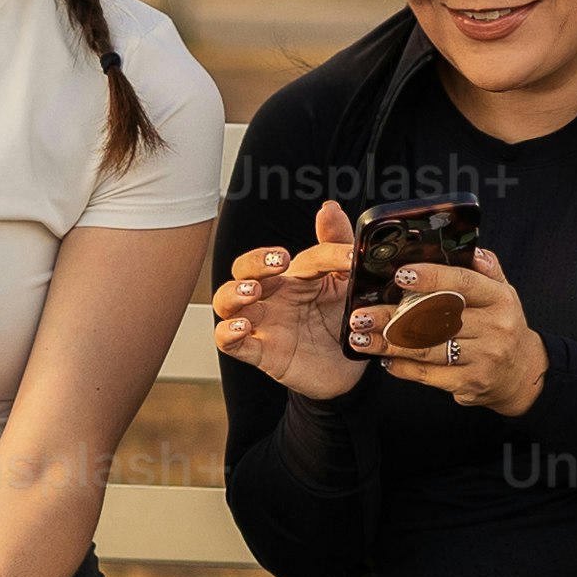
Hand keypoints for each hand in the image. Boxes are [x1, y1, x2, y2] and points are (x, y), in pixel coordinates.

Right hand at [211, 206, 367, 400]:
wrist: (350, 368)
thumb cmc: (342, 321)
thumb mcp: (347, 283)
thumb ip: (338, 245)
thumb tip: (329, 208)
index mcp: (291, 276)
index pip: (293, 254)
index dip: (315, 253)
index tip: (348, 257)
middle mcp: (271, 296)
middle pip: (243, 269)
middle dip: (255, 262)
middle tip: (279, 262)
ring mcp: (262, 323)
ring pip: (226, 303)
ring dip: (233, 293)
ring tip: (253, 292)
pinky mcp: (259, 352)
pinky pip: (230, 342)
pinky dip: (229, 333)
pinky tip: (242, 327)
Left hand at [375, 249, 546, 418]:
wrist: (522, 374)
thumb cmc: (502, 326)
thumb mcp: (502, 292)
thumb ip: (485, 268)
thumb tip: (470, 248)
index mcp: (499, 299)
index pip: (463, 283)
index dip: (430, 277)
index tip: (400, 274)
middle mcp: (493, 328)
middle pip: (436, 319)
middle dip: (392, 316)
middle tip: (361, 314)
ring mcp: (482, 358)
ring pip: (427, 349)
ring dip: (388, 344)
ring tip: (360, 337)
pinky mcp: (469, 383)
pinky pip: (428, 375)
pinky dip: (401, 367)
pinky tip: (383, 358)